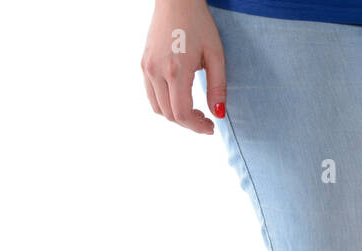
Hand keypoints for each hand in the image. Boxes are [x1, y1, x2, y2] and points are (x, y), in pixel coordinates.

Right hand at [141, 0, 225, 134]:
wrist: (175, 1)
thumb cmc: (199, 25)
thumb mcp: (216, 56)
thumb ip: (218, 87)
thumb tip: (218, 114)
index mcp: (176, 70)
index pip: (182, 113)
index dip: (197, 127)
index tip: (211, 128)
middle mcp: (156, 71)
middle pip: (169, 114)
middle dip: (189, 124)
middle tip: (206, 121)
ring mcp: (146, 67)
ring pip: (157, 107)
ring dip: (176, 116)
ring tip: (195, 112)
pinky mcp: (143, 63)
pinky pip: (151, 94)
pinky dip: (165, 103)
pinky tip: (181, 99)